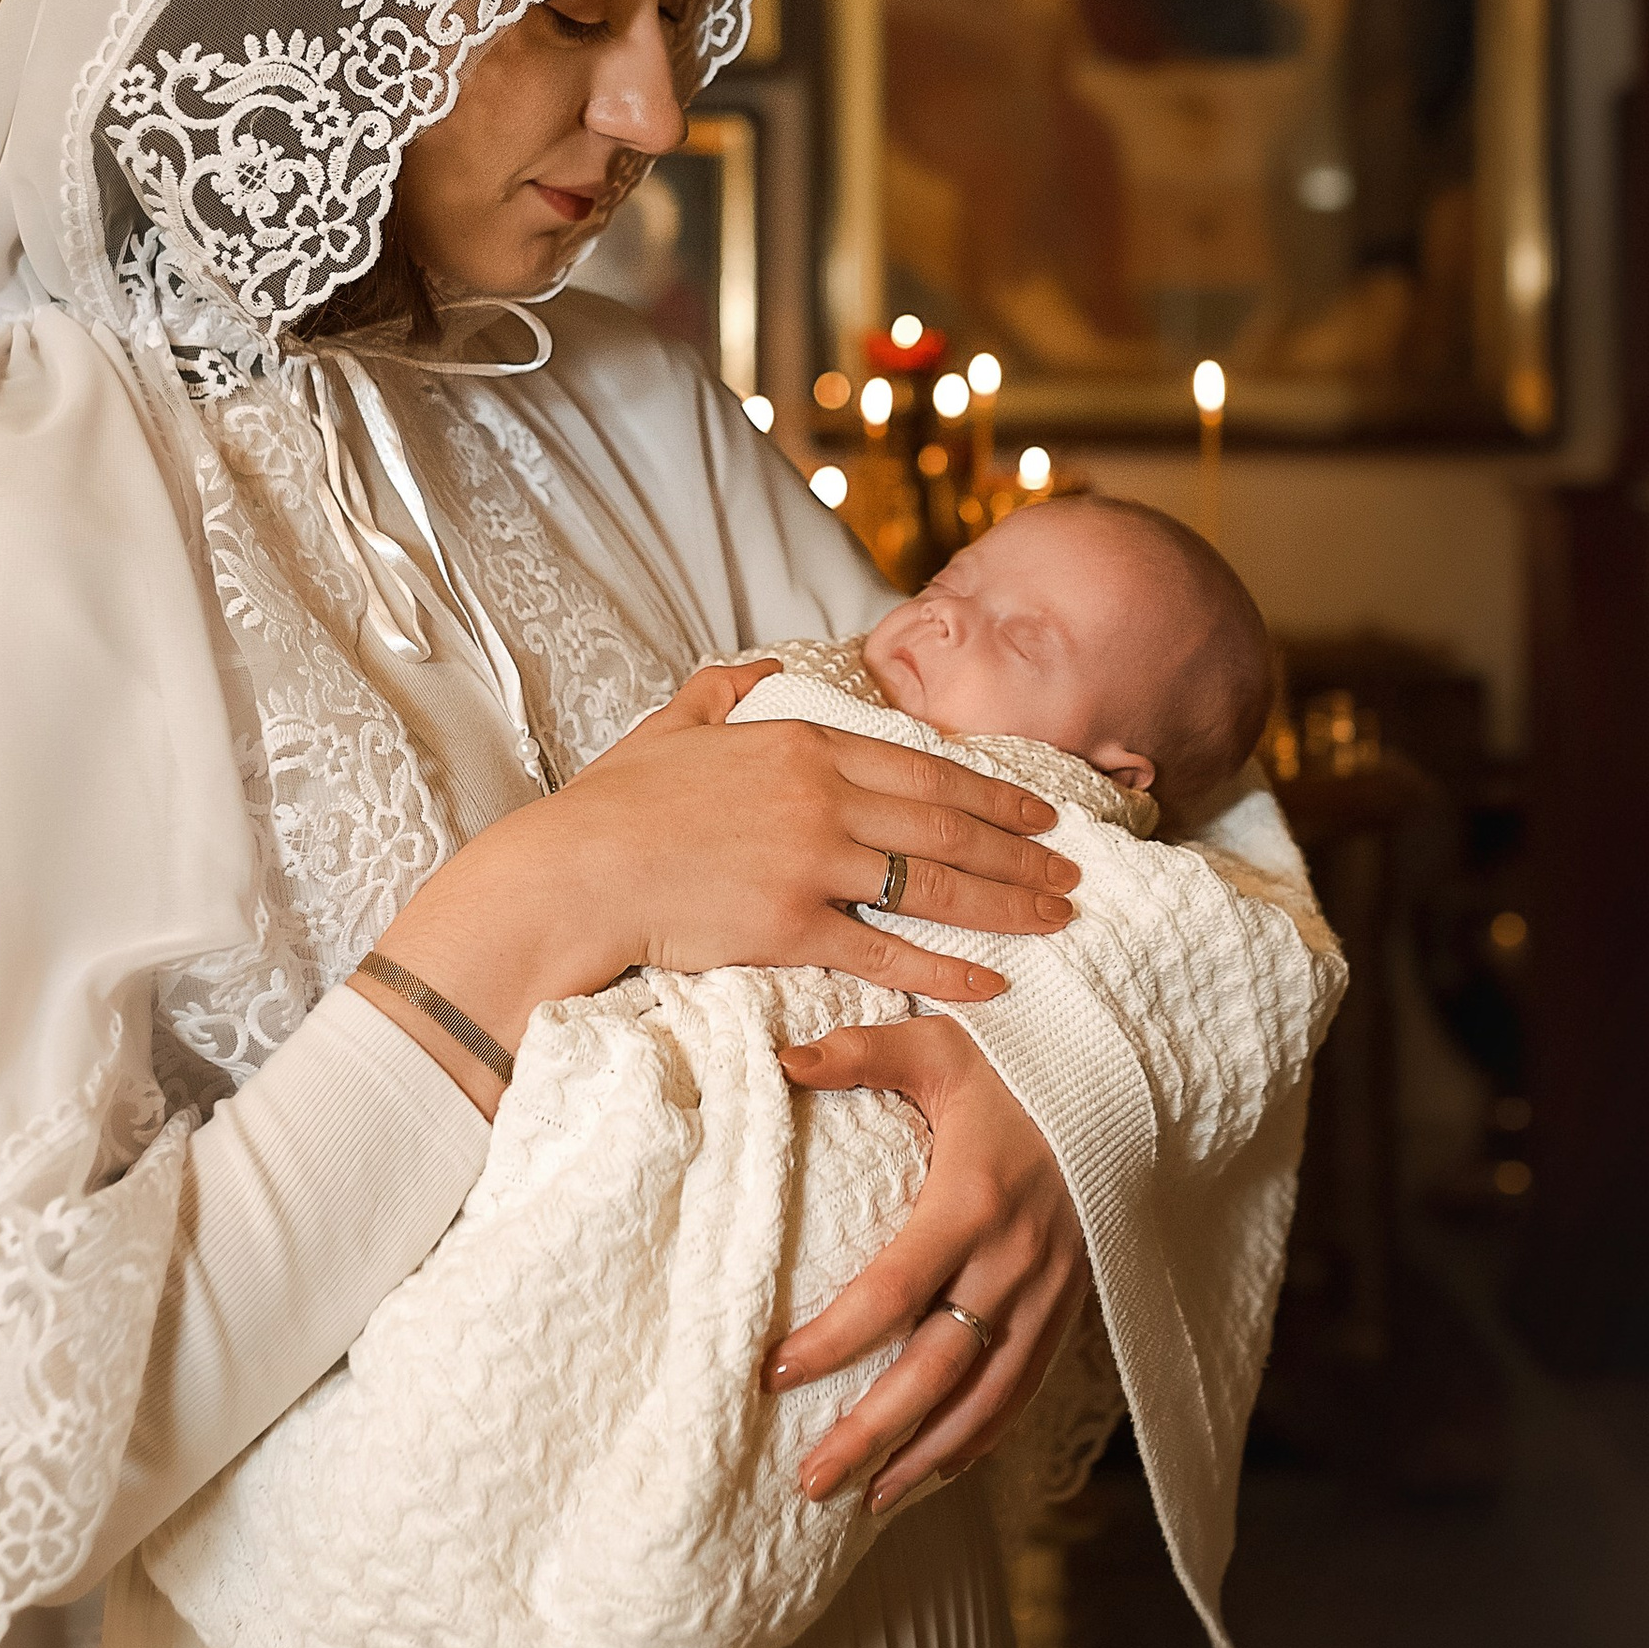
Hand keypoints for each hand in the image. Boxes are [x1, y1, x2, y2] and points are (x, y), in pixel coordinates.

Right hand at [373, 663, 1081, 1087]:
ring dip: (1007, 903)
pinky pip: (888, 950)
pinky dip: (949, 968)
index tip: (1040, 811)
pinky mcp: (792, 927)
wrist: (574, 872)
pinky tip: (994, 980)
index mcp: (800, 743)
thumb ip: (720, 690)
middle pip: (946, 825)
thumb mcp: (671, 725)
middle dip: (1022, 851)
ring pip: (934, 883)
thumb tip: (754, 667)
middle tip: (1074, 871)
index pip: (923, 768)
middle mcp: (820, 797)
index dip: (992, 792)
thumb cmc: (614, 805)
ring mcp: (810, 862)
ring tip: (1057, 919)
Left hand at [763, 1016, 1090, 1514]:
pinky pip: (1024, 1390)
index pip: (894, 1290)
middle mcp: (1015, 1261)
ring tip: (863, 1500)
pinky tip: (934, 1470)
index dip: (834, 1341)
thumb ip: (862, 1052)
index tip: (774, 1375)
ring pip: (986, 1399)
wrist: (1126, 1082)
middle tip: (810, 1480)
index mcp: (974, 1200)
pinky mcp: (1068, 1307)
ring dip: (926, 1457)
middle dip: (873, 1432)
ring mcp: (1049, 1292)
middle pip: (937, 1369)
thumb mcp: (942, 1042)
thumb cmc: (1020, 1063)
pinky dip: (980, 1438)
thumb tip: (782, 1058)